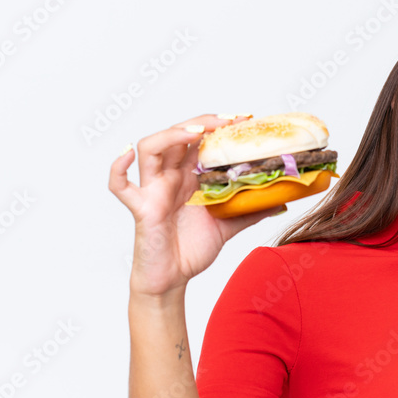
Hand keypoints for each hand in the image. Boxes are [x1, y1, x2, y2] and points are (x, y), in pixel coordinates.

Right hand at [108, 114, 283, 296]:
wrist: (173, 278)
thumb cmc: (191, 249)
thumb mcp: (228, 226)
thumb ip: (249, 211)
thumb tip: (279, 201)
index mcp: (189, 176)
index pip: (200, 140)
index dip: (219, 126)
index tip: (244, 119)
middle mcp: (169, 177)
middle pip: (177, 135)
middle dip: (202, 122)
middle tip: (228, 121)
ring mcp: (153, 190)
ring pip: (151, 149)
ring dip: (172, 134)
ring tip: (196, 131)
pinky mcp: (141, 208)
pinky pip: (121, 186)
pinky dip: (119, 167)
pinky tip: (127, 153)